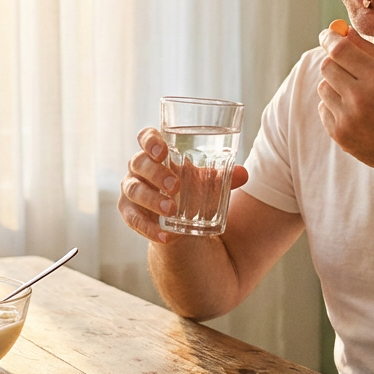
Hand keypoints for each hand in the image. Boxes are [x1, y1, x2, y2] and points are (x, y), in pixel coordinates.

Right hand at [119, 127, 248, 242]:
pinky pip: (134, 220)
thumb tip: (243, 174)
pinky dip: (149, 228)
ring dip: (152, 200)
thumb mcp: (206, 182)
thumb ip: (223, 177)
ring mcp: (132, 190)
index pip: (146, 137)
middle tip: (175, 186)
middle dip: (155, 173)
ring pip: (133, 190)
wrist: (178, 222)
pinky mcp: (130, 213)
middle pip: (138, 163)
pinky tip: (165, 236)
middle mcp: (140, 168)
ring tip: (171, 210)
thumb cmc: (190, 189)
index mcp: (156, 153)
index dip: (150, 141)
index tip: (162, 150)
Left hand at [316, 27, 373, 176]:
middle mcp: (361, 98)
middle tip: (345, 64)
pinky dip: (335, 106)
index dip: (329, 38)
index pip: (340, 49)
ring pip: (323, 87)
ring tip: (358, 94)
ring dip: (335, 85)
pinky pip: (324, 109)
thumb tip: (343, 31)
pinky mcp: (340, 135)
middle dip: (333, 61)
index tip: (327, 34)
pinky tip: (357, 114)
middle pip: (327, 66)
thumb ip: (370, 51)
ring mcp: (348, 119)